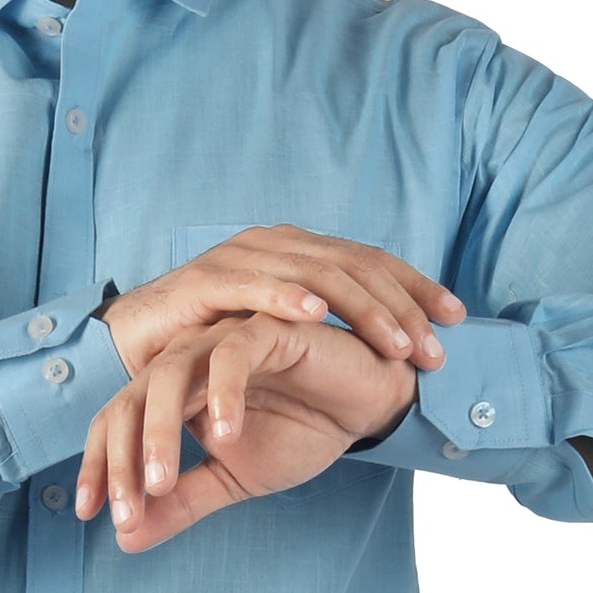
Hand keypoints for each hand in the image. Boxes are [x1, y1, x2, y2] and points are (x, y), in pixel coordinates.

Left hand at [75, 309, 423, 551]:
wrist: (371, 406)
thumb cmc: (303, 429)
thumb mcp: (235, 479)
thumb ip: (183, 502)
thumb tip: (125, 540)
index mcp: (174, 390)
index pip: (116, 421)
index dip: (100, 465)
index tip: (92, 515)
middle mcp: (189, 359)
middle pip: (131, 397)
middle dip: (122, 456)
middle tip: (129, 510)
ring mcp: (224, 339)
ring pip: (170, 373)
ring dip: (159, 430)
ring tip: (163, 483)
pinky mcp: (268, 328)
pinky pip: (233, 354)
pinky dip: (223, 393)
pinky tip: (225, 434)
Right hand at [94, 224, 463, 382]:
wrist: (136, 342)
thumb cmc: (213, 339)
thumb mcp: (282, 327)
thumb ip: (327, 323)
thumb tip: (394, 341)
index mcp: (299, 250)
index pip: (370, 261)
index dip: (416, 285)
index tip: (457, 318)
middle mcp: (276, 244)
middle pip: (354, 266)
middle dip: (401, 306)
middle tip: (434, 348)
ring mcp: (240, 258)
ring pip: (316, 275)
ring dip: (361, 309)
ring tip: (395, 343)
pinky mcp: (204, 281)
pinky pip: (253, 286)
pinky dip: (286, 297)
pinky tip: (318, 316)